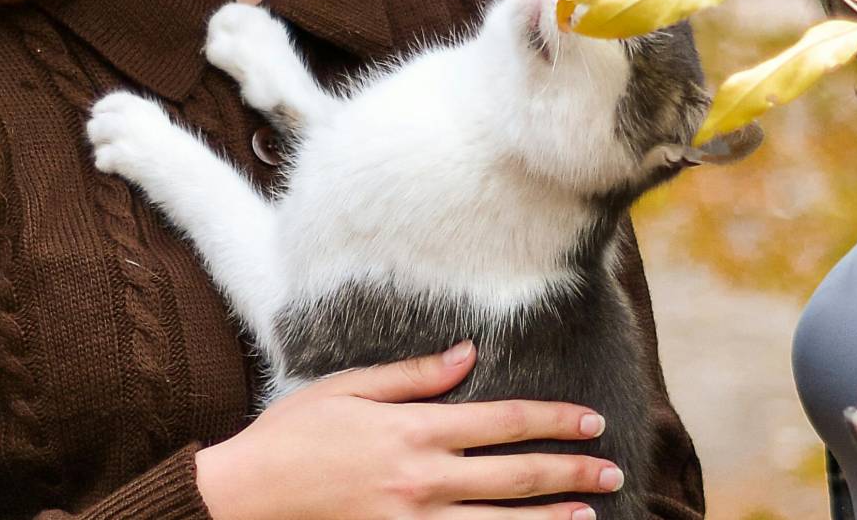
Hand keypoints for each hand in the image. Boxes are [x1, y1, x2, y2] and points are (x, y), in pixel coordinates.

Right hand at [195, 341, 622, 519]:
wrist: (243, 496)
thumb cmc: (291, 436)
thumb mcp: (349, 388)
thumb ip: (414, 376)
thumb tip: (468, 354)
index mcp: (416, 430)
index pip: (504, 422)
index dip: (553, 420)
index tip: (591, 420)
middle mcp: (424, 478)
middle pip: (516, 475)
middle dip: (571, 472)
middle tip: (613, 471)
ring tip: (591, 516)